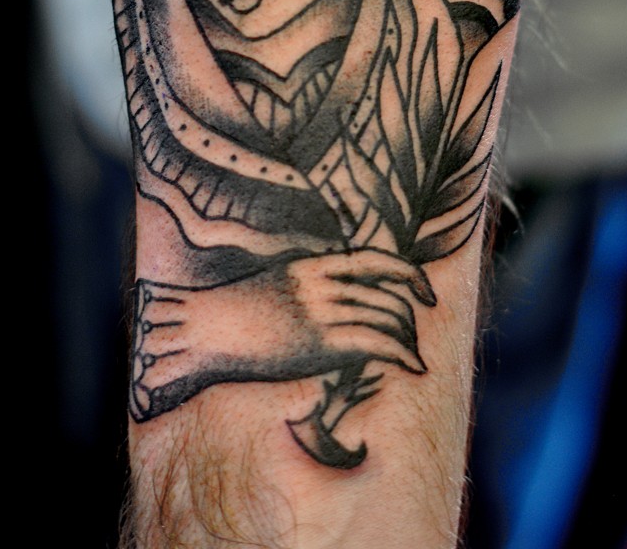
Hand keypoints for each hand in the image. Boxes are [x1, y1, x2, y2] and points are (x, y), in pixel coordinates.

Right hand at [130, 249, 430, 418]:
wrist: (201, 330)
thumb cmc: (231, 315)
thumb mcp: (276, 286)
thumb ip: (310, 289)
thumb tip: (339, 305)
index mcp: (312, 265)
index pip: (376, 260)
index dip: (411, 275)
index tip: (426, 293)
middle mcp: (323, 284)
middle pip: (388, 295)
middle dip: (411, 318)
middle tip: (414, 337)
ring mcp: (322, 312)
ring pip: (389, 319)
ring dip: (409, 340)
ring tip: (412, 356)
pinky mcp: (321, 343)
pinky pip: (381, 343)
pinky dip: (405, 354)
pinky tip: (415, 366)